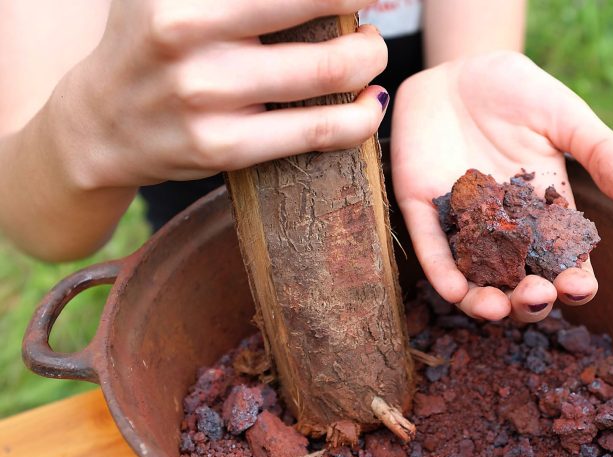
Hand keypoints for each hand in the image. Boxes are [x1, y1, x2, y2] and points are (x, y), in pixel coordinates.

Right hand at [54, 0, 388, 189]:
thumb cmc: (153, 44)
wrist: (102, 124)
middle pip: (320, 7)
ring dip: (369, 60)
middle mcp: (186, 31)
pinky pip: (318, 131)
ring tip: (368, 56)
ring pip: (330, 71)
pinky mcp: (222, 147)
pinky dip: (361, 118)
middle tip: (370, 21)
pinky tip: (368, 104)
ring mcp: (204, 95)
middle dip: (363, 19)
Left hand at [391, 51, 612, 322]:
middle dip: (530, 300)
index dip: (574, 281)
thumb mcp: (565, 115)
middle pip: (520, 282)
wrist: (459, 70)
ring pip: (475, 279)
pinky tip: (455, 290)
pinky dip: (443, 273)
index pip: (564, 261)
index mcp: (545, 214)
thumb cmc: (518, 91)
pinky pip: (433, 250)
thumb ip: (598, 148)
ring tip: (497, 308)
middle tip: (538, 297)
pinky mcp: (426, 211)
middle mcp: (506, 230)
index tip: (580, 287)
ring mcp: (465, 224)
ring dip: (485, 301)